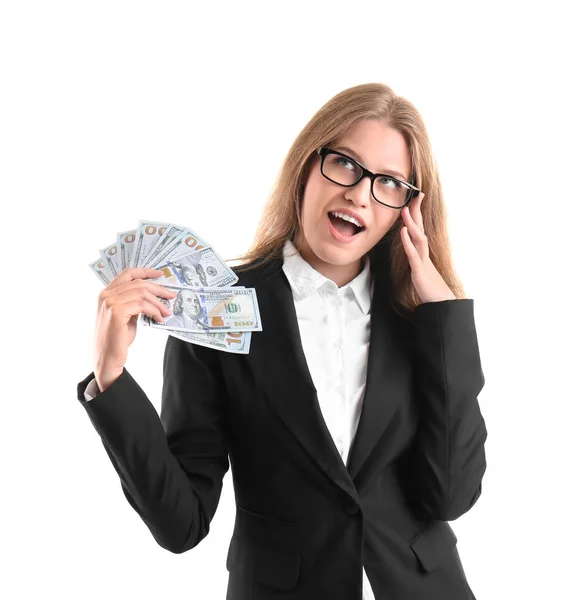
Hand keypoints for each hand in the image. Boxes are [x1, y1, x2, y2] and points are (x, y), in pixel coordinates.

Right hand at [94, 268, 176, 390]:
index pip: (127, 273)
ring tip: (167, 312)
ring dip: (158, 303)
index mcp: (106, 293)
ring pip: (142, 293)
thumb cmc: (117, 339)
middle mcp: (106, 295)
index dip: (145, 271)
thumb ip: (134, 303)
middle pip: (138, 283)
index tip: (160, 274)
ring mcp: (109, 302)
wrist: (107, 358)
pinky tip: (159, 319)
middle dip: (158, 289)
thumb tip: (153, 295)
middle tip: (172, 295)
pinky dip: (154, 311)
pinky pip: (142, 305)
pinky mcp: (116, 312)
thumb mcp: (127, 316)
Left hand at [400, 193, 455, 303]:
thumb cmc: (431, 289)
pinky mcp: (420, 271)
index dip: (417, 215)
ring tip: (406, 209)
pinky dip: (408, 242)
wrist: (441, 304)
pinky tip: (403, 232)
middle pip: (420, 228)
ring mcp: (423, 261)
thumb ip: (416, 260)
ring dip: (411, 223)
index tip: (414, 200)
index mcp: (423, 253)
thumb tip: (411, 253)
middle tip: (416, 194)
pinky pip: (413, 254)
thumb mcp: (420, 271)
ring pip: (418, 238)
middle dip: (417, 211)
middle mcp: (425, 253)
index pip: (419, 230)